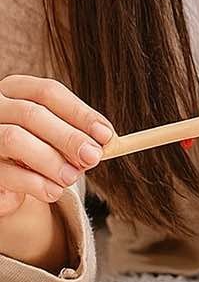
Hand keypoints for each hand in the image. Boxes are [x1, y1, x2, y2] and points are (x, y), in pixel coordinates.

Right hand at [0, 75, 114, 216]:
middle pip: (32, 114)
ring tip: (72, 177)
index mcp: (16, 89)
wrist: (4, 179)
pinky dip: (33, 182)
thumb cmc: (35, 148)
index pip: (49, 92)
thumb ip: (77, 134)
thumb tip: (106, 141)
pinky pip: (4, 171)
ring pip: (13, 139)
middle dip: (68, 137)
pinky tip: (54, 191)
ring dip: (50, 160)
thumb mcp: (56, 137)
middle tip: (93, 157)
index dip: (80, 113)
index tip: (106, 135)